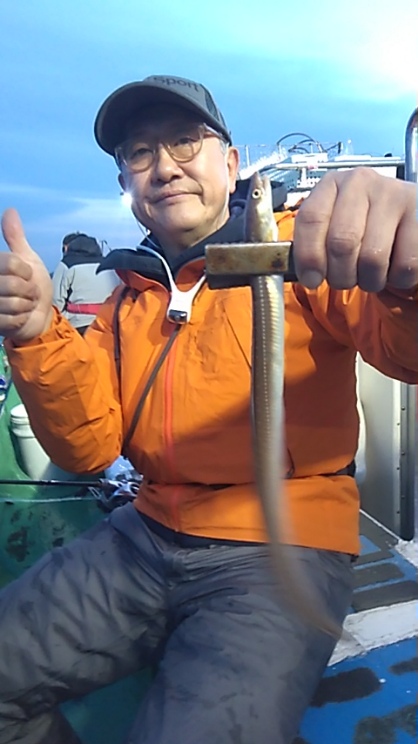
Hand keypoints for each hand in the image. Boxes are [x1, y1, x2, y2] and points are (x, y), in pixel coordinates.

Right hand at [0, 208, 52, 341]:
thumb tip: (10, 210)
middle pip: (13, 283)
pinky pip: (13, 319)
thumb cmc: (32, 286)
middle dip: (29, 290)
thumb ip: (15, 238)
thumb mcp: (27, 259)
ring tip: (24, 305)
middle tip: (27, 293)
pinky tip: (20, 317)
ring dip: (26, 306)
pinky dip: (22, 319)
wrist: (39, 315)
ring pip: (14, 303)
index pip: (12, 263)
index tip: (26, 275)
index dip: (26, 271)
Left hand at [293, 168, 417, 291]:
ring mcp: (395, 194)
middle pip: (341, 243)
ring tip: (371, 273)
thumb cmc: (362, 230)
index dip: (309, 257)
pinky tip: (394, 266)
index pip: (311, 219)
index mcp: (332, 183)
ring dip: (369, 280)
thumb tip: (308, 276)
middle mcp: (362, 181)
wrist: (406, 222)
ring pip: (372, 258)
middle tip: (347, 279)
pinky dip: (397, 279)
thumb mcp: (331, 230)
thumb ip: (312, 247)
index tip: (312, 280)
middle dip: (340, 275)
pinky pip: (404, 265)